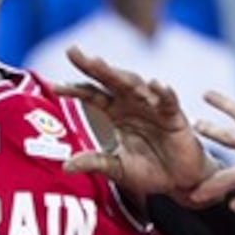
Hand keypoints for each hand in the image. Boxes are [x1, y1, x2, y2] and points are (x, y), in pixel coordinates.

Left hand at [56, 45, 213, 198]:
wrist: (180, 182)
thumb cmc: (149, 171)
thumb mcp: (117, 168)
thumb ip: (95, 163)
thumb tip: (65, 166)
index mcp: (116, 112)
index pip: (92, 95)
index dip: (74, 90)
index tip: (54, 86)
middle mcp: (132, 103)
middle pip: (110, 80)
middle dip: (93, 65)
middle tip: (73, 52)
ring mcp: (153, 107)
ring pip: (135, 85)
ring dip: (120, 75)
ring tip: (101, 64)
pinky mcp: (175, 116)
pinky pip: (168, 101)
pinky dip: (162, 92)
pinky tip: (154, 84)